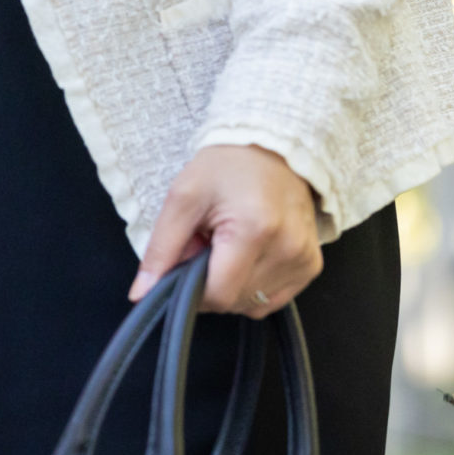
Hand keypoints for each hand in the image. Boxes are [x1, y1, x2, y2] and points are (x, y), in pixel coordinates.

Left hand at [131, 144, 322, 317]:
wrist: (272, 149)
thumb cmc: (224, 168)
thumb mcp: (182, 197)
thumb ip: (161, 249)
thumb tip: (142, 293)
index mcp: (254, 230)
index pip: (219, 294)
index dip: (192, 290)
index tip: (185, 264)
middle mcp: (287, 250)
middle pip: (235, 301)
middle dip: (211, 282)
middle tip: (206, 244)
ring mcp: (304, 260)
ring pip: (254, 304)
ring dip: (233, 284)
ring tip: (229, 246)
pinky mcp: (312, 266)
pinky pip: (274, 299)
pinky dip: (254, 286)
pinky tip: (248, 256)